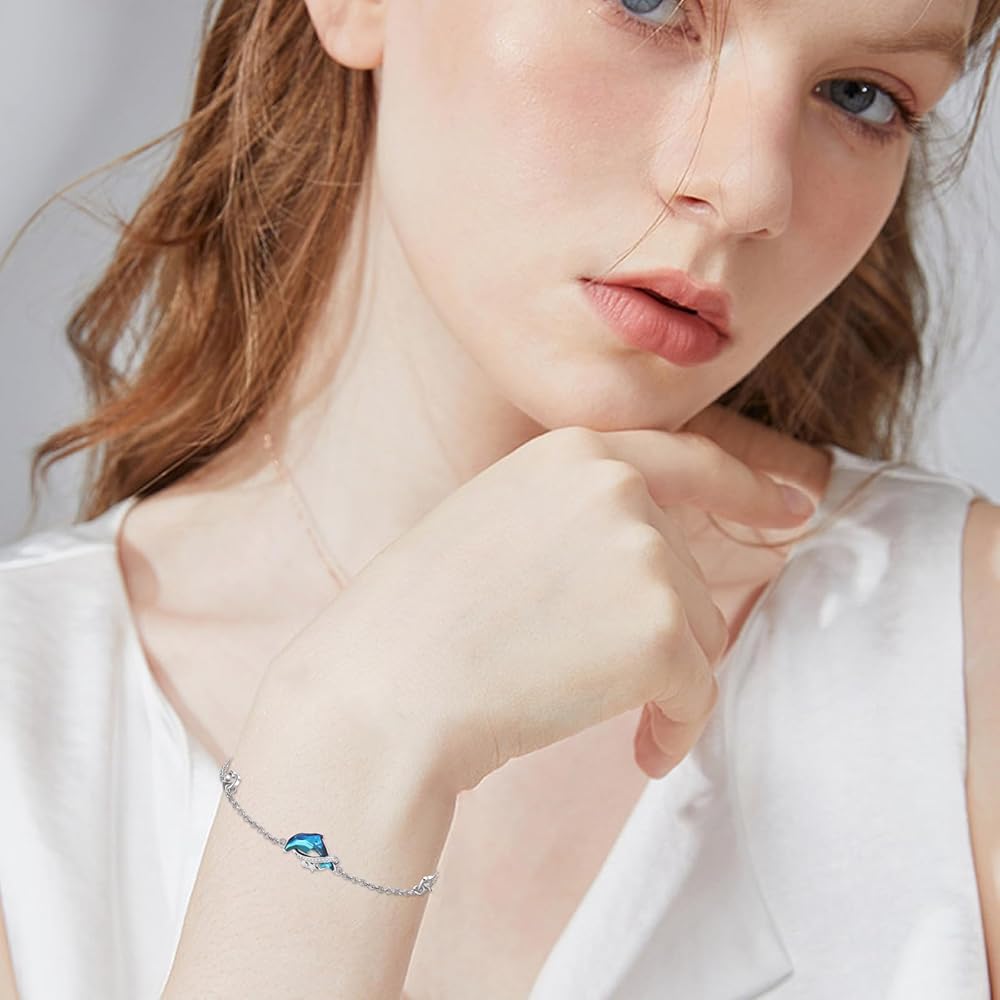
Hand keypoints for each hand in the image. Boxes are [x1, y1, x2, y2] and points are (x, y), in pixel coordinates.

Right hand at [271, 420, 815, 795]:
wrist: (388, 685)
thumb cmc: (419, 616)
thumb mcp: (498, 521)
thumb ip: (578, 515)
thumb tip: (656, 552)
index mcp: (575, 451)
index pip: (688, 461)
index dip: (748, 488)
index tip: (796, 507)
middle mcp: (620, 487)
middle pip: (685, 571)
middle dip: (653, 625)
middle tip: (579, 664)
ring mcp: (645, 554)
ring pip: (697, 630)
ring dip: (656, 676)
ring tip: (579, 698)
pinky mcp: (662, 629)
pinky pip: (697, 691)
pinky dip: (674, 726)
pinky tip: (638, 749)